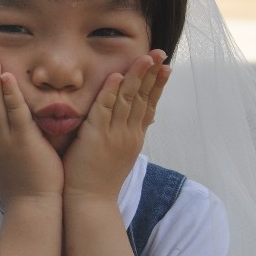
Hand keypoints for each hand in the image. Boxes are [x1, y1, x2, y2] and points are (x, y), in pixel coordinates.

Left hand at [64, 50, 169, 199]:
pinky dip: (111, 92)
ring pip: (128, 100)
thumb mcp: (119, 155)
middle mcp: (129, 133)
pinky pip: (105, 109)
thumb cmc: (99, 179)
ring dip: (136, 77)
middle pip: (143, 98)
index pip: (149, 105)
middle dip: (152, 74)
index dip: (157, 85)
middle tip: (160, 53)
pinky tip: (117, 77)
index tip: (165, 66)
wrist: (90, 202)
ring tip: (144, 58)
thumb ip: (126, 137)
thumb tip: (136, 123)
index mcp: (134, 137)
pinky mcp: (97, 136)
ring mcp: (115, 135)